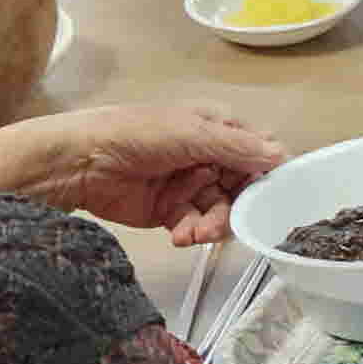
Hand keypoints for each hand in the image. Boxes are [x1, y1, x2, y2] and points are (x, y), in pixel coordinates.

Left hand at [0, 102, 288, 245]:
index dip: (267, 175)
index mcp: (218, 127)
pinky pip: (196, 225)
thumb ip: (237, 148)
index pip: (258, 152)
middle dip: (236, 208)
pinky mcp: (170, 211)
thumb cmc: (135, 134)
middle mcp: (208, 155)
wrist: (79, 163)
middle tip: (225, 223)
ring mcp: (189, 184)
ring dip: (213, 225)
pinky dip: (192, 233)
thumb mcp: (191, 134)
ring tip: (196, 234)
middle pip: (242, 188)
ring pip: (221, 211)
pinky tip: (180, 236)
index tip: (272, 198)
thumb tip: (283, 156)